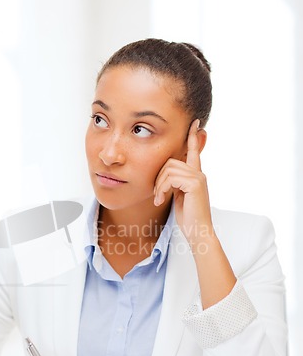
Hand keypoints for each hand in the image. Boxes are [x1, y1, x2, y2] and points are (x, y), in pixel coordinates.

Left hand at [154, 119, 212, 247]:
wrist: (198, 232)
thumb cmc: (188, 217)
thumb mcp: (179, 196)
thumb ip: (175, 183)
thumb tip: (166, 175)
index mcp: (195, 175)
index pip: (194, 151)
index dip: (193, 137)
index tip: (194, 123)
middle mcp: (199, 173)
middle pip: (170, 162)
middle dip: (158, 178)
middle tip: (156, 195)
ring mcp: (198, 177)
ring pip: (168, 170)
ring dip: (158, 186)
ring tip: (158, 199)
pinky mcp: (195, 183)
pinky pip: (170, 178)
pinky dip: (161, 189)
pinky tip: (161, 200)